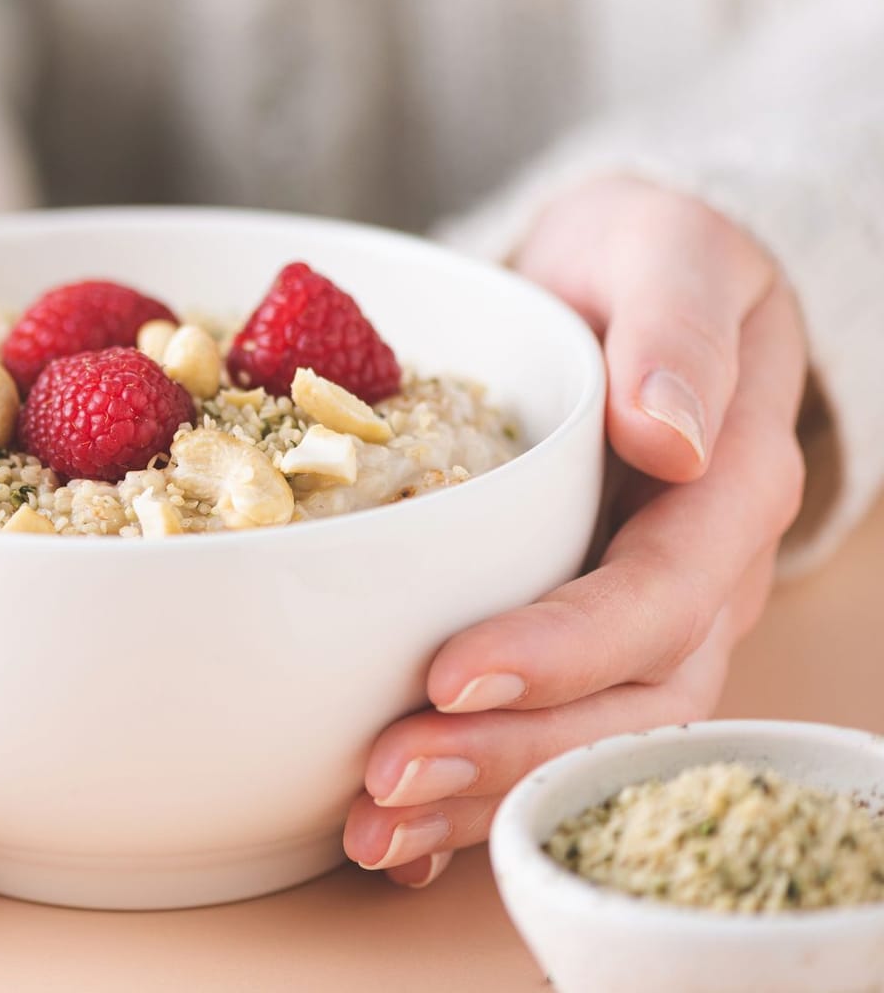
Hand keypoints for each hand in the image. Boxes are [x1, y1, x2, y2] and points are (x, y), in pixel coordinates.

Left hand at [344, 177, 807, 886]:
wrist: (617, 285)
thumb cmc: (639, 262)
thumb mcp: (665, 248)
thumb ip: (677, 327)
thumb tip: (672, 438)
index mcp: (726, 489)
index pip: (659, 595)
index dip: (565, 648)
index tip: (453, 674)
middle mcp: (696, 580)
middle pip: (626, 703)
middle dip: (507, 754)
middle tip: (386, 780)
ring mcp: (641, 626)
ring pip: (584, 744)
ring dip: (479, 800)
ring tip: (371, 831)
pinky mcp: (579, 646)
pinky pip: (541, 739)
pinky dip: (469, 803)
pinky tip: (391, 848)